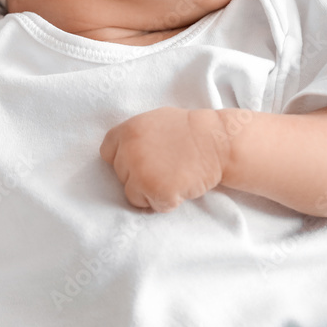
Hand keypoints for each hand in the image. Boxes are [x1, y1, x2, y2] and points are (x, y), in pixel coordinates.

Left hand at [100, 107, 231, 212]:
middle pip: (121, 175)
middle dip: (138, 176)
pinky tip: (181, 186)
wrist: (218, 142)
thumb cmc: (190, 130)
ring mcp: (140, 173)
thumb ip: (134, 136)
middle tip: (164, 168)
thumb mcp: (155, 121)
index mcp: (127, 131)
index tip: (138, 162)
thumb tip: (121, 151)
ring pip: (132, 195)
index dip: (123, 160)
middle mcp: (128, 152)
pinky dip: (166, 202)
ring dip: (150, 192)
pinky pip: (153, 206)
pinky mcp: (155, 191)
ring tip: (172, 178)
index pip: (107, 153)